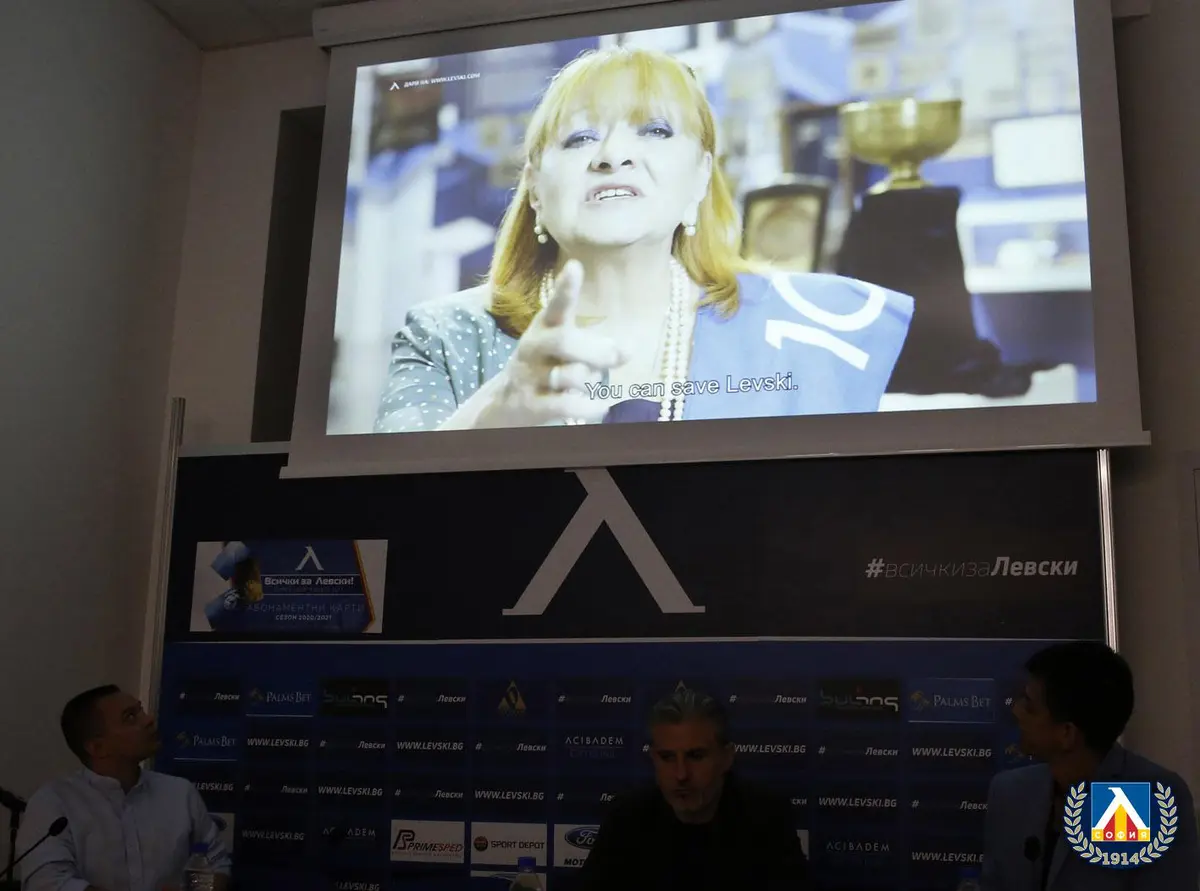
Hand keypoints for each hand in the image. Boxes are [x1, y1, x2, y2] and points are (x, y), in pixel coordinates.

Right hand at [483, 260, 627, 426]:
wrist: (504, 404)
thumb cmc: (546, 368)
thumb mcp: (567, 352)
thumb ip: (599, 349)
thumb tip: (629, 349)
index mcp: (544, 328)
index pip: (555, 306)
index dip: (565, 289)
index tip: (575, 268)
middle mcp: (533, 348)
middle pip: (564, 341)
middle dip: (596, 350)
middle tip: (615, 356)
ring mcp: (529, 376)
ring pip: (571, 375)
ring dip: (591, 382)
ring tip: (590, 386)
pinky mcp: (531, 405)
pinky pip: (568, 405)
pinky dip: (591, 407)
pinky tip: (600, 407)